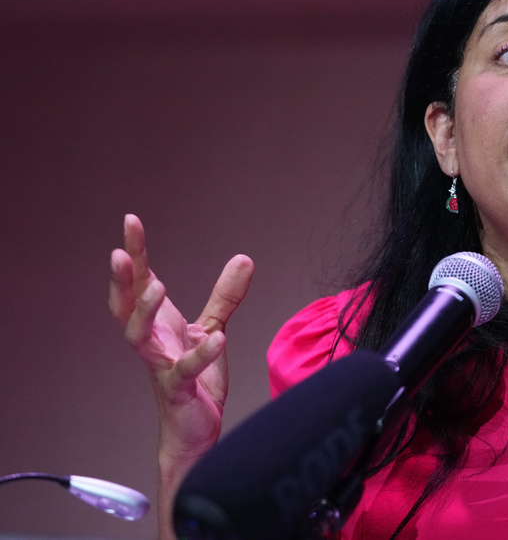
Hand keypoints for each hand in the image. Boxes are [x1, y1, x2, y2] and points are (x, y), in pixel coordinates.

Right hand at [108, 214, 252, 470]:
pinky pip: (185, 370)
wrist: (196, 431)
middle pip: (125, 306)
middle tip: (118, 253)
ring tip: (156, 287)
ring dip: (143, 312)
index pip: (140, 282)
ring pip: (138, 338)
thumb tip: (244, 258)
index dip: (135, 253)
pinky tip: (215, 338)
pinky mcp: (180, 390)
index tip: (131, 221)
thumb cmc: (197, 380)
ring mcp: (162, 365)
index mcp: (158, 325)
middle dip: (121, 278)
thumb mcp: (214, 329)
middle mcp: (153, 342)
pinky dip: (200, 354)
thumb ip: (225, 295)